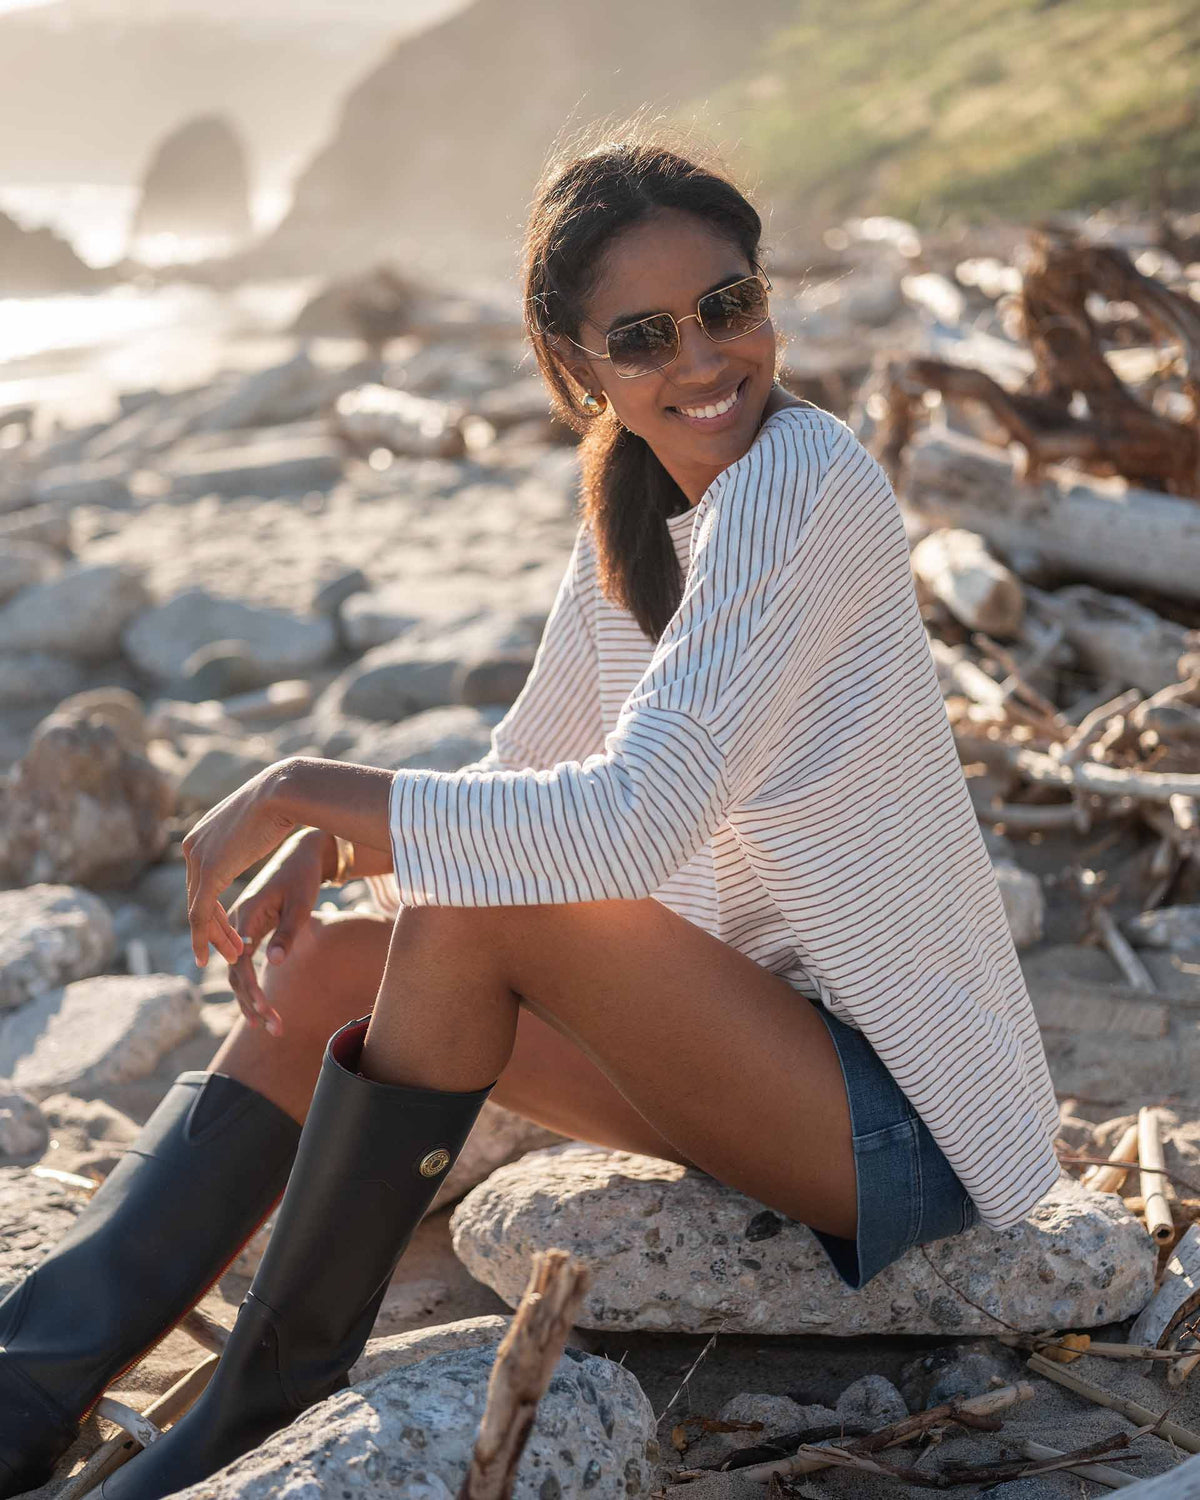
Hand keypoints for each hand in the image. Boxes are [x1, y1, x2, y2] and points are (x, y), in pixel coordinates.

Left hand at [181, 761, 299, 969]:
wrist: (284, 792)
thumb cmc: (282, 802)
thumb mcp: (258, 820)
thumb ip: (247, 833)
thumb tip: (258, 824)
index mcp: (200, 837)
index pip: (200, 883)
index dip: (213, 912)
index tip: (228, 932)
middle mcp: (192, 847)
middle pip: (197, 899)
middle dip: (214, 929)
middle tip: (233, 952)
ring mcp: (197, 858)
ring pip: (198, 910)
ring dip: (214, 937)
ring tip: (234, 957)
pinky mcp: (209, 871)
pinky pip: (201, 913)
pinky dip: (205, 937)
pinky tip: (215, 955)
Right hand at [226, 828, 330, 1034]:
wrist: (302, 854)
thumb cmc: (303, 877)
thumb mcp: (301, 904)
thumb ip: (288, 933)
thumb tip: (273, 964)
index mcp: (245, 914)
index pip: (240, 962)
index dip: (251, 989)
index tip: (267, 1012)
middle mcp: (236, 923)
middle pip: (234, 972)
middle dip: (252, 1003)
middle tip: (274, 1030)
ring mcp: (240, 927)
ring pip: (236, 971)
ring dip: (251, 1000)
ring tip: (270, 1027)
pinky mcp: (249, 930)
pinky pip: (243, 963)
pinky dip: (251, 986)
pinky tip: (261, 1007)